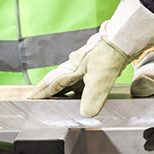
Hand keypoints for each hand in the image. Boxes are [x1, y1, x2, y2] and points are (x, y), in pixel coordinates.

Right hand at [27, 0, 153, 116]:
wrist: (123, 39)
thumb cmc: (109, 55)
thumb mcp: (99, 81)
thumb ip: (91, 99)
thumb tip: (86, 114)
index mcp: (70, 68)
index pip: (52, 84)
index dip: (41, 93)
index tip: (30, 99)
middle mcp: (74, 65)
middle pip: (58, 81)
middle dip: (48, 91)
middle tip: (39, 99)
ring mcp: (85, 63)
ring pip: (70, 79)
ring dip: (64, 89)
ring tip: (59, 100)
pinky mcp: (96, 63)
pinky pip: (82, 78)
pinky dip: (78, 87)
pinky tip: (82, 91)